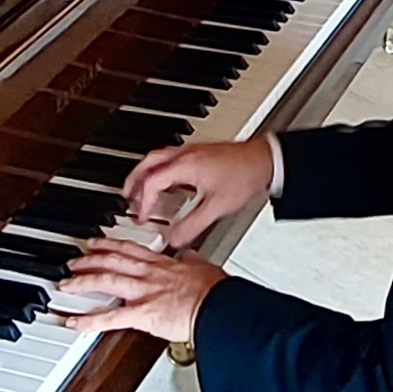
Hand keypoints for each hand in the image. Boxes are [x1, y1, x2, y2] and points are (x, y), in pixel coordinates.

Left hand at [59, 238, 225, 344]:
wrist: (220, 307)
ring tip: (66, 283)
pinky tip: (74, 322)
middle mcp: (148, 274)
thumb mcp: (203, 266)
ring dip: (82, 281)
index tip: (95, 242)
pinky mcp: (142, 314)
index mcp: (161, 264)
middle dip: (88, 259)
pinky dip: (89, 320)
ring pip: (105, 280)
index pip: (129, 249)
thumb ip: (192, 261)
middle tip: (72, 260)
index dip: (109, 244)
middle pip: (111, 260)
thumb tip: (190, 256)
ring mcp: (143, 292)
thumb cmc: (215, 292)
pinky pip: (110, 318)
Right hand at [122, 135, 273, 248]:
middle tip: (128, 196)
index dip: (144, 202)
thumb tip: (175, 240)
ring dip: (145, 173)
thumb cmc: (244, 176)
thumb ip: (193, 226)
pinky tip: (167, 181)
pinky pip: (169, 157)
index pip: (152, 183)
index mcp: (184, 166)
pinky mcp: (199, 152)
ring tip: (141, 188)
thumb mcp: (217, 207)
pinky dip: (160, 169)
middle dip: (134, 181)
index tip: (142, 216)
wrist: (264, 159)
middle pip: (147, 164)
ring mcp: (191, 151)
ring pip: (157, 158)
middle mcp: (184, 155)